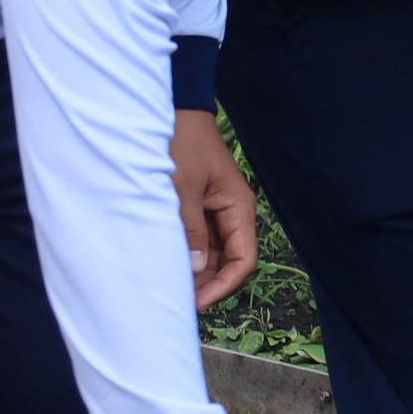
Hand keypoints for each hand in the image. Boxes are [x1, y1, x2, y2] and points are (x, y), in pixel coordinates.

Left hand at [174, 111, 256, 309]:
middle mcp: (232, 212)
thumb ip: (191, 229)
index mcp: (238, 207)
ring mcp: (216, 210)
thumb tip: (197, 270)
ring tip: (170, 286)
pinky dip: (187, 255)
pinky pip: (199, 239)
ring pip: (213, 253)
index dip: (223, 286)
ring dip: (196, 271)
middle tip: (177, 300)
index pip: (244, 260)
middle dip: (207, 283)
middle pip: (229, 261)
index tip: (196, 303)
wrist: (172, 109)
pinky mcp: (200, 206)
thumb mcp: (183, 188)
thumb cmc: (180, 142)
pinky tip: (168, 264)